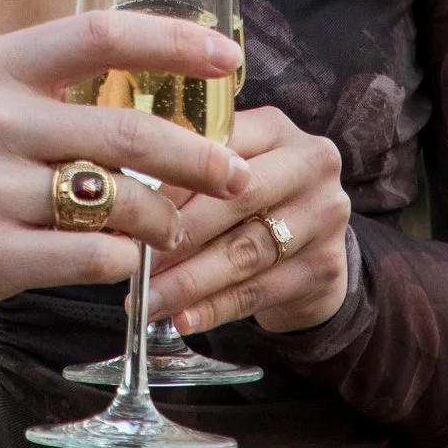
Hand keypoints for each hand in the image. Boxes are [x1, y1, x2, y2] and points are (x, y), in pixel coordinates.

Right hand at [0, 11, 246, 339]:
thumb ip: (34, 90)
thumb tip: (135, 89)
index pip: (99, 36)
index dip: (174, 45)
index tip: (228, 59)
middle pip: (128, 130)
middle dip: (199, 155)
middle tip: (235, 173)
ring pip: (117, 200)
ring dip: (162, 217)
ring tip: (172, 227)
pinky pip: (89, 256)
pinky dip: (123, 260)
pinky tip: (124, 261)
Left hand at [144, 106, 351, 338]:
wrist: (309, 253)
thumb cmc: (250, 206)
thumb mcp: (226, 174)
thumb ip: (186, 176)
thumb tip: (122, 208)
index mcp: (275, 128)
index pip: (218, 147)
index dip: (170, 180)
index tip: (128, 209)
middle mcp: (310, 163)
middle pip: (236, 200)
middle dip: (178, 235)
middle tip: (133, 261)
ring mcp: (324, 215)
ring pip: (245, 251)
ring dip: (190, 280)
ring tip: (148, 299)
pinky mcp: (325, 266)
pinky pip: (258, 290)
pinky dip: (215, 308)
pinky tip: (183, 319)